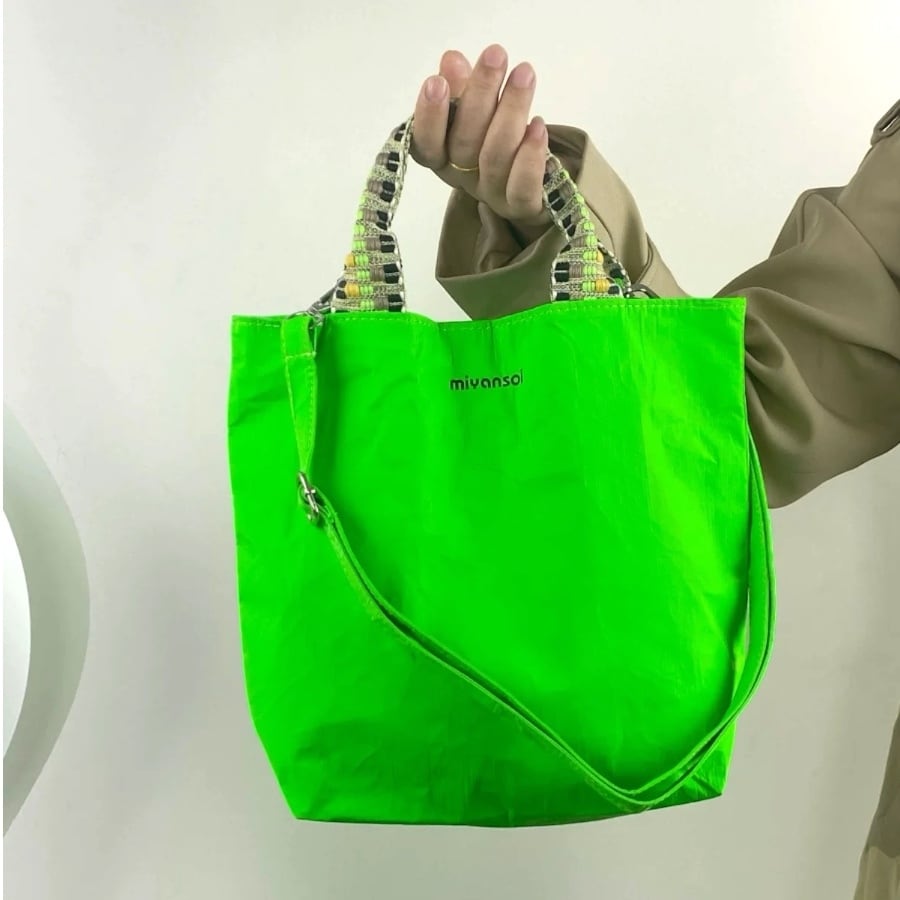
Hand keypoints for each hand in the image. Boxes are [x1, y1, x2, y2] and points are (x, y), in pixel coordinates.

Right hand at [411, 44, 551, 243]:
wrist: (536, 182)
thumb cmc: (497, 138)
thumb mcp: (478, 110)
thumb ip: (463, 88)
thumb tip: (452, 60)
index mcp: (444, 157)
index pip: (425, 145)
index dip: (428, 117)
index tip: (437, 81)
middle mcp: (463, 179)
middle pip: (464, 144)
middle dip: (479, 95)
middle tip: (495, 54)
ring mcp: (492, 195)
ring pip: (495, 157)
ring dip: (511, 111)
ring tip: (524, 74)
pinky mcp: (523, 207)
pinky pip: (523, 188)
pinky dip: (530, 157)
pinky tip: (539, 126)